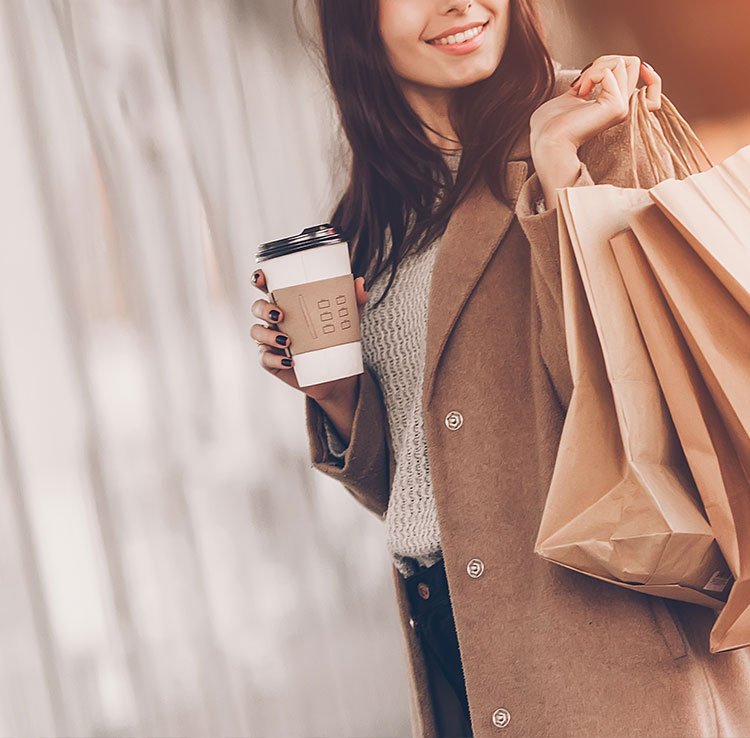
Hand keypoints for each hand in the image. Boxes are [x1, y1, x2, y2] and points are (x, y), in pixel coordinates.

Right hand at [250, 269, 368, 402]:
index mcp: (287, 304)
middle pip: (256, 308)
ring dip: (267, 335)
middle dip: (263, 309)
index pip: (266, 287)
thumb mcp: (346, 319)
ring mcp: (270, 341)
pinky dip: (274, 359)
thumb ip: (353, 300)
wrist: (335, 374)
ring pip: (256, 332)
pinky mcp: (271, 361)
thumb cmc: (335, 340)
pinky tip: (289, 361)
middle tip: (280, 315)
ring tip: (287, 341)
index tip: (261, 279)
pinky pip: (264, 358)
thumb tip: (359, 282)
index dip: (258, 280)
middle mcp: (274, 320)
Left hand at [529, 56, 662, 207]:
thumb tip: (596, 67)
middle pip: (632, 63)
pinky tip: (580, 92)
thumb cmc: (549, 125)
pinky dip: (591, 75)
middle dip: (604, 61)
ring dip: (595, 68)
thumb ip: (587, 83)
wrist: (546, 142)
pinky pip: (609, 72)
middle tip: (582, 79)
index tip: (587, 75)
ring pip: (622, 63)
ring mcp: (621, 107)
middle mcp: (622, 106)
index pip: (632, 72)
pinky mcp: (615, 107)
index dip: (614, 62)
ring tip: (579, 87)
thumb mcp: (571, 98)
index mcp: (612, 105)